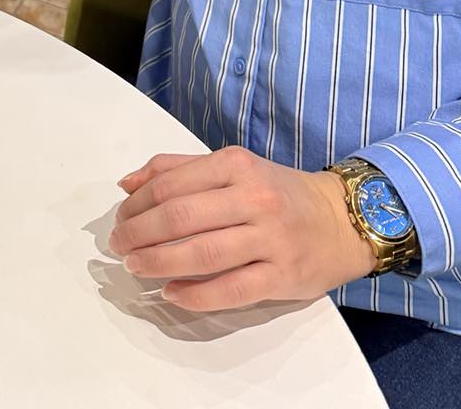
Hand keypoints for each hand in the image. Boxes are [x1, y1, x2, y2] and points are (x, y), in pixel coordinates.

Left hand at [109, 147, 374, 311]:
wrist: (342, 220)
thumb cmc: (277, 192)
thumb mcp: (232, 166)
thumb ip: (178, 169)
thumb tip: (126, 183)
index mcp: (235, 165)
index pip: (171, 184)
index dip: (137, 205)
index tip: (119, 219)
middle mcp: (252, 198)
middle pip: (180, 218)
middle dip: (139, 234)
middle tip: (118, 246)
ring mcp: (269, 239)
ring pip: (202, 254)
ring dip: (158, 263)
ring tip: (135, 267)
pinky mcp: (282, 276)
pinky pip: (230, 289)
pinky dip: (195, 294)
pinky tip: (171, 293)